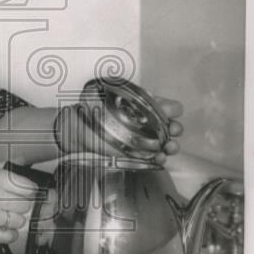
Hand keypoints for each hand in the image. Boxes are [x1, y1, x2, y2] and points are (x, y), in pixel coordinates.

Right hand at [0, 164, 35, 244]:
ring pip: (19, 221)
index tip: (27, 191)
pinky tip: (1, 228)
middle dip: (21, 205)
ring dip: (15, 219)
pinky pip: (8, 236)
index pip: (27, 186)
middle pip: (25, 204)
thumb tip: (17, 164)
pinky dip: (9, 233)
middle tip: (13, 204)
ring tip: (4, 216)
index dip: (29, 190)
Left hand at [58, 95, 183, 164]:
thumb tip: (146, 94)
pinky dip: (160, 159)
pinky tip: (159, 158)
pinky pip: (154, 158)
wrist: (78, 131)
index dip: (172, 109)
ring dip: (172, 145)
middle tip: (173, 131)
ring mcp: (145, 140)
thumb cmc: (94, 112)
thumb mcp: (109, 98)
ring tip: (169, 147)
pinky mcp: (139, 155)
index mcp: (145, 107)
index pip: (167, 106)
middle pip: (171, 125)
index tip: (171, 112)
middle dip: (175, 128)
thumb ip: (127, 96)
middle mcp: (148, 123)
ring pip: (167, 143)